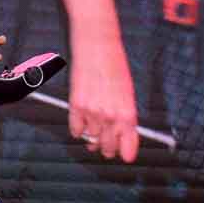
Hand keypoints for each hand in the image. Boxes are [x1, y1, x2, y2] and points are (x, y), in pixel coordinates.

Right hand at [67, 34, 139, 162]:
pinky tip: (82, 121)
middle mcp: (110, 117)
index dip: (125, 153)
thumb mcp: (128, 92)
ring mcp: (92, 112)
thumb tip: (121, 133)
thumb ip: (125, 115)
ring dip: (92, 137)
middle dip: (107, 148)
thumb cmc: (115, 66)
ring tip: (94, 129)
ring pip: (91, 139)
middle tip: (106, 146)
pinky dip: (78, 129)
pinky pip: (75, 129)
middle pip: (107, 147)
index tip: (124, 156)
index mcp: (128, 114)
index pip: (128, 147)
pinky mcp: (75, 106)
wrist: (97, 46)